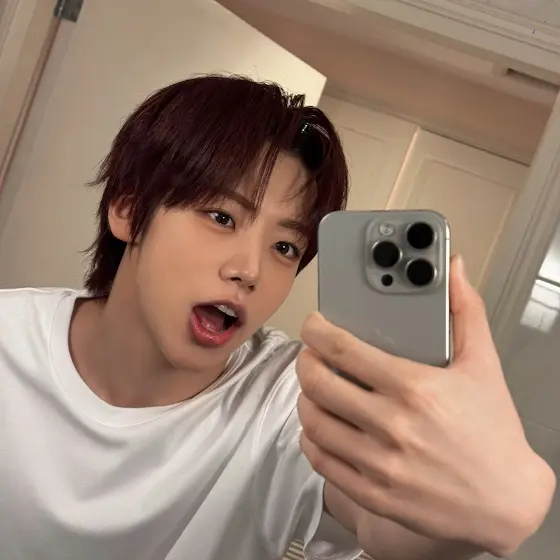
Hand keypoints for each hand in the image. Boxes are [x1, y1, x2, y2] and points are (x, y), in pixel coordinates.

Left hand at [296, 256, 555, 556]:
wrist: (507, 501)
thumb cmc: (494, 432)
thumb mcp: (484, 365)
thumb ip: (465, 311)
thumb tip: (454, 269)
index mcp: (415, 387)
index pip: (343, 349)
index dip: (316, 331)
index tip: (313, 325)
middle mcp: (393, 425)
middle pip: (318, 382)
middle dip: (305, 361)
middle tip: (311, 354)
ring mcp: (379, 463)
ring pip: (313, 421)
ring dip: (305, 398)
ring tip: (314, 388)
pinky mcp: (372, 493)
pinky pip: (321, 460)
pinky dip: (311, 438)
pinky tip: (319, 426)